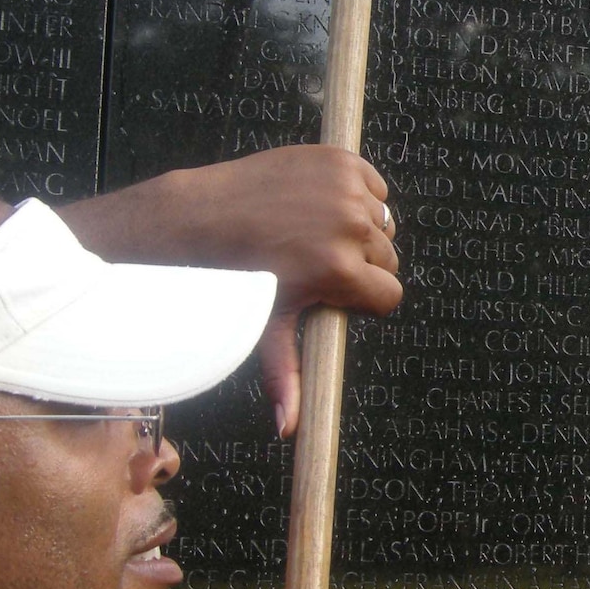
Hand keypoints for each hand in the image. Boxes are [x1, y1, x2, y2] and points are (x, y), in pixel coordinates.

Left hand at [60, 147, 400, 434]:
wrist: (200, 217)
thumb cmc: (232, 276)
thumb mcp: (264, 326)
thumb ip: (287, 376)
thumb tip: (289, 428)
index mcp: (339, 269)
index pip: (389, 294)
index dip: (364, 300)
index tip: (338, 294)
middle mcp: (350, 225)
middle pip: (388, 257)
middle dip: (362, 265)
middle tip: (318, 264)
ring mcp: (346, 188)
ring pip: (383, 221)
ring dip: (360, 228)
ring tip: (315, 234)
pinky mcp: (341, 160)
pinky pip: (374, 184)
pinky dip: (357, 193)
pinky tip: (319, 205)